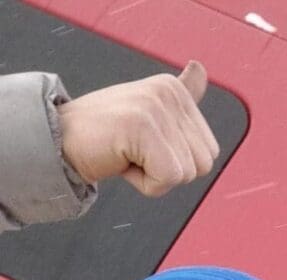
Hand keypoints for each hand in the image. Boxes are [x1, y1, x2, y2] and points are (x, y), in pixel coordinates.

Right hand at [58, 61, 219, 196]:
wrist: (60, 142)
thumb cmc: (106, 135)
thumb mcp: (150, 114)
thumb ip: (180, 98)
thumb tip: (200, 69)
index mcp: (174, 89)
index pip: (209, 152)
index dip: (178, 163)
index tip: (146, 147)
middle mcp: (168, 93)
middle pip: (203, 165)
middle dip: (170, 172)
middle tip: (136, 152)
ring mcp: (155, 107)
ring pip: (187, 174)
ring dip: (156, 178)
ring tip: (128, 154)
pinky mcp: (142, 126)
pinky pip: (168, 179)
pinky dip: (147, 185)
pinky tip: (123, 162)